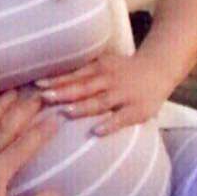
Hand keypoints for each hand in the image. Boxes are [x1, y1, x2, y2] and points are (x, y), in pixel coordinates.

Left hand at [36, 52, 171, 135]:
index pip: (74, 75)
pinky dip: (109, 124)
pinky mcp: (137, 110)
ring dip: (82, 107)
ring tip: (64, 111)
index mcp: (99, 68)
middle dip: (63, 92)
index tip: (37, 84)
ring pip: (99, 102)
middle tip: (44, 97)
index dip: (56, 80)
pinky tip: (95, 131)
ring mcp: (123, 95)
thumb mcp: (103, 64)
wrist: (159, 68)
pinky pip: (121, 118)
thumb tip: (50, 80)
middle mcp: (109, 80)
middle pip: (83, 87)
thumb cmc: (123, 70)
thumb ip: (82, 72)